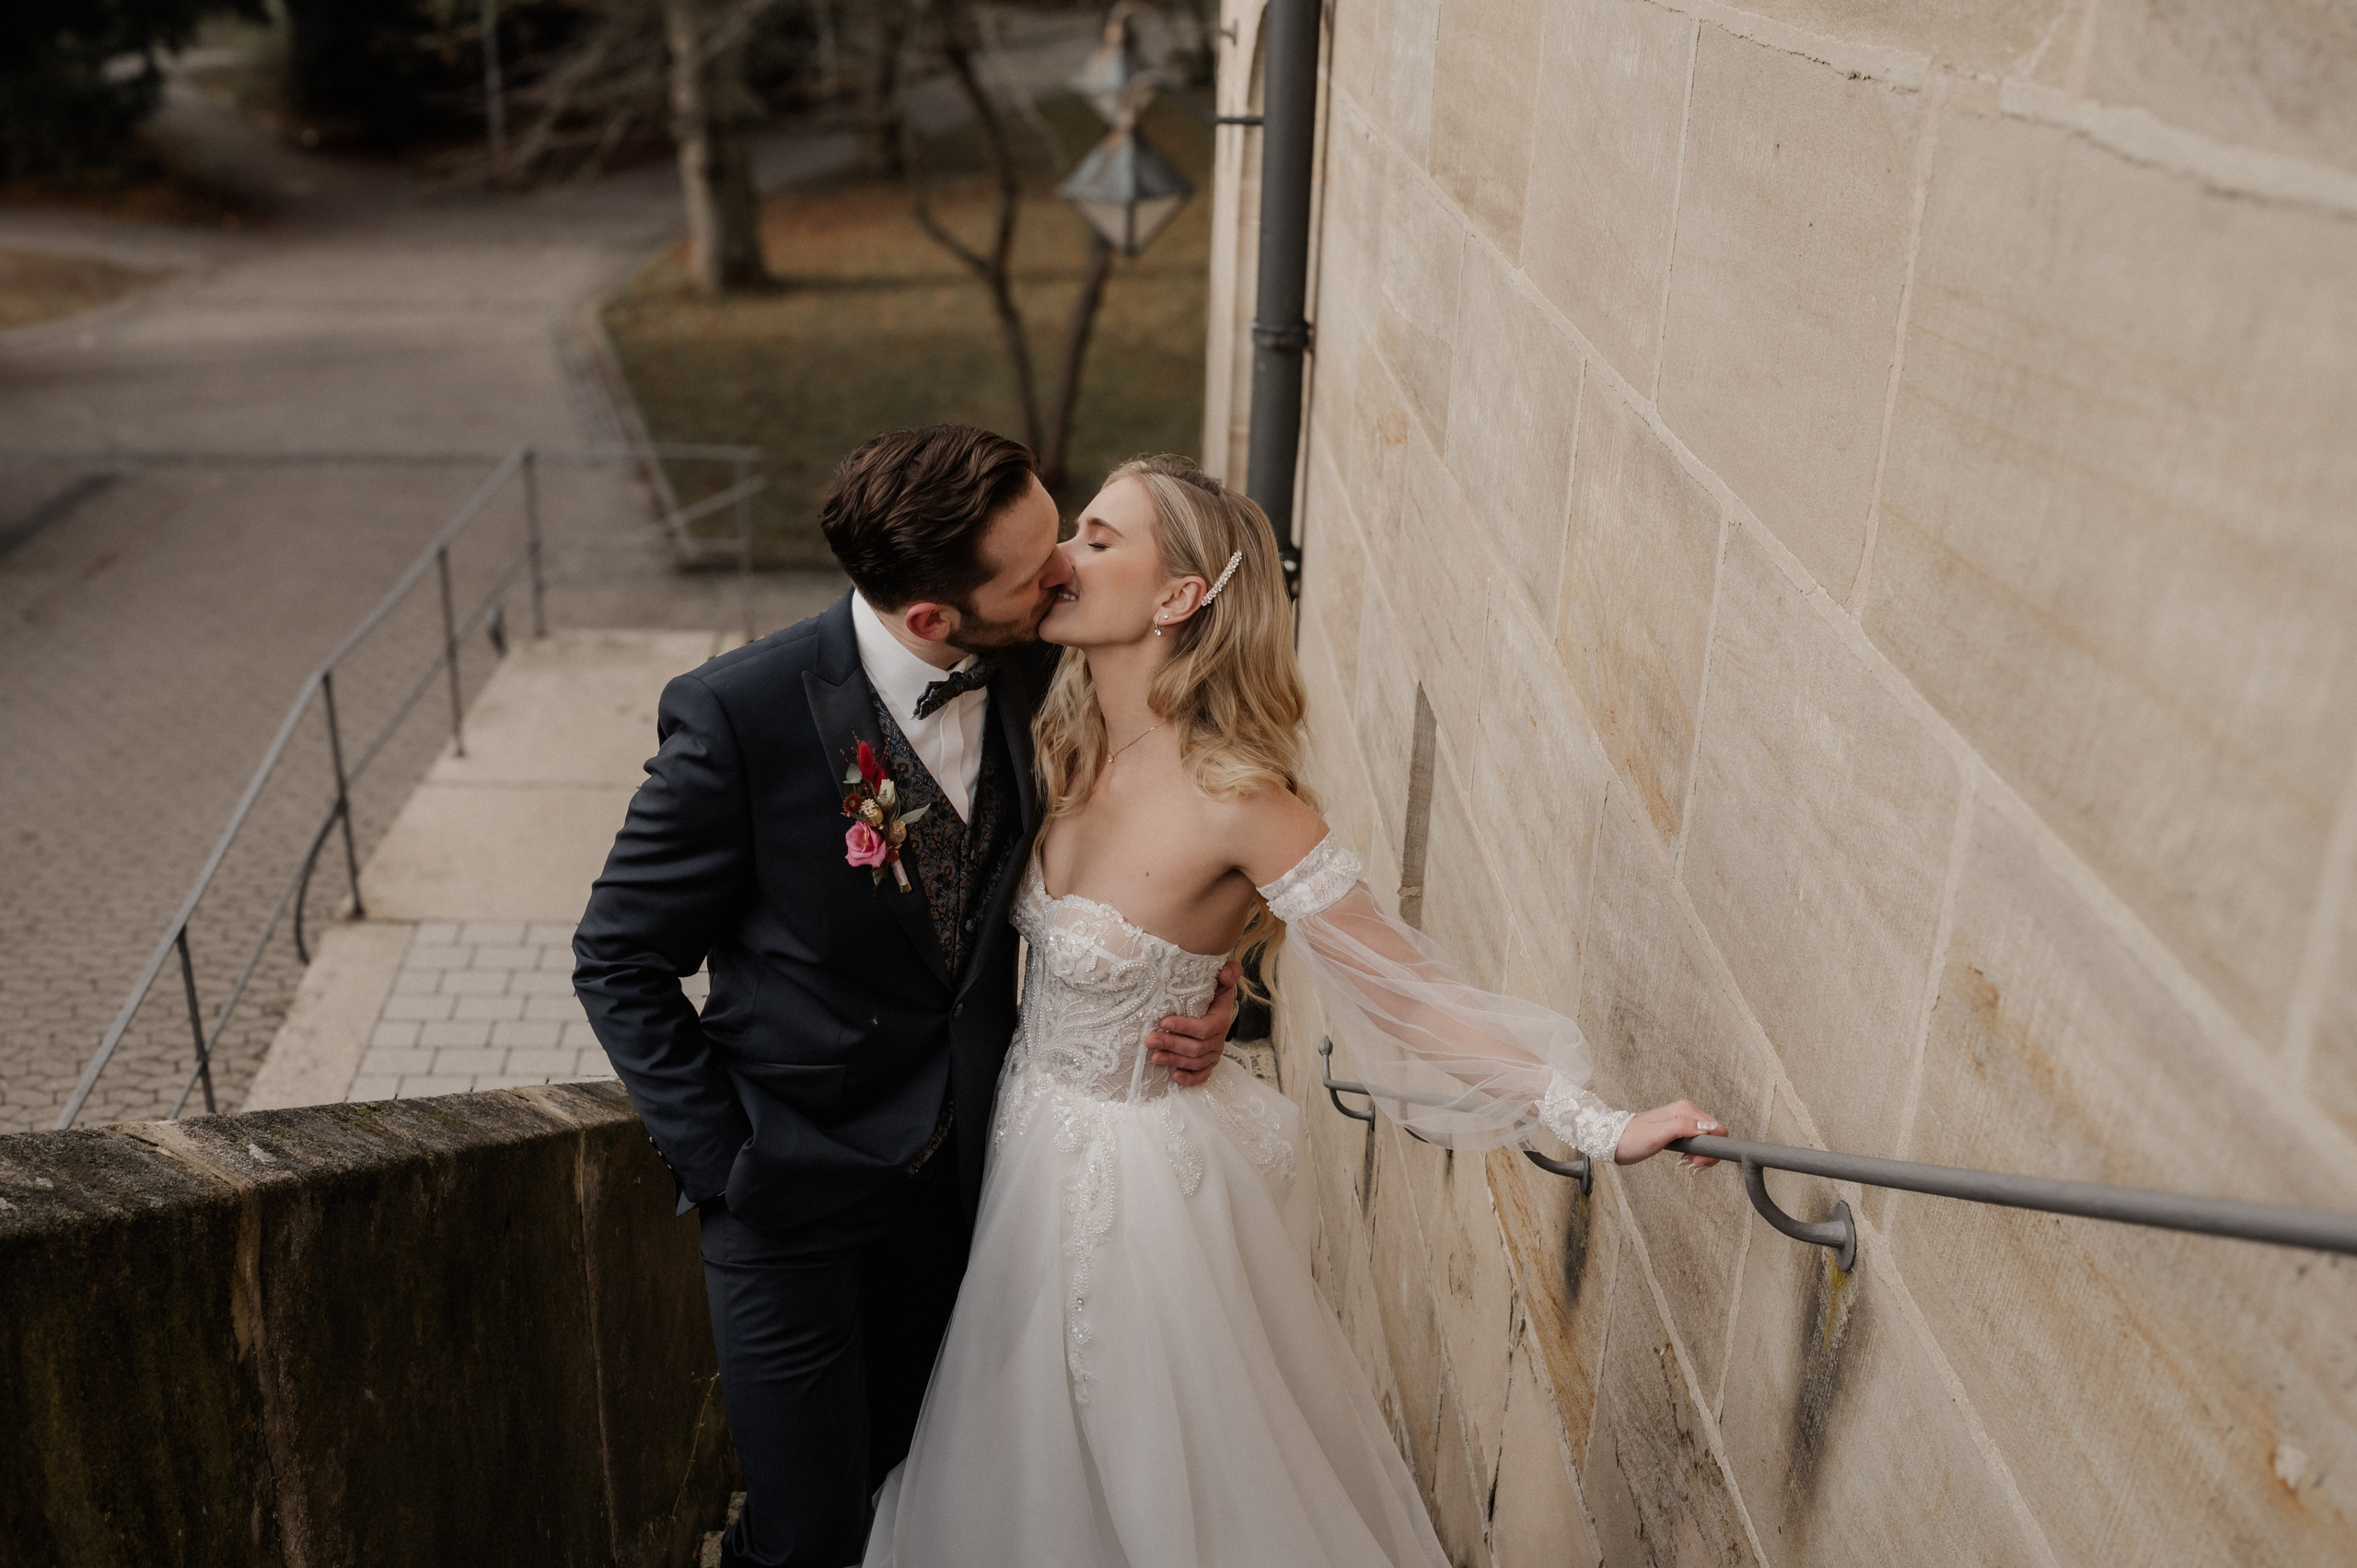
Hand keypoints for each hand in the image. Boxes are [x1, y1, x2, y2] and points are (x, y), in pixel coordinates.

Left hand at [1148, 959, 1240, 1086]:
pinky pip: (1202, 1076)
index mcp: (1220, 1019)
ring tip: (1154, 1057)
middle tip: (1150, 1040)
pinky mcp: (1207, 1063)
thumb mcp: (1222, 978)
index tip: (1163, 1021)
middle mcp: (1218, 1039)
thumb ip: (1228, 972)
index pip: (1204, 1028)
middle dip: (1172, 1044)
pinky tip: (1173, 1076)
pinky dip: (1189, 1079)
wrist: (1215, 1005)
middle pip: (1196, 1048)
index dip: (1184, 1027)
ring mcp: (1213, 1053)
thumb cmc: (1213, 991)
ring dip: (1174, 1060)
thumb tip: (1225, 972)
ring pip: (1195, 1063)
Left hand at [1613, 1100, 1723, 1168]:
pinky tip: (1686, 1160)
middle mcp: (1687, 1112)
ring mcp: (1684, 1122)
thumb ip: (1684, 1127)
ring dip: (1702, 1156)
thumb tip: (1708, 1126)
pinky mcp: (1680, 1131)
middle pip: (1715, 1135)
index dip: (1712, 1148)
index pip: (1717, 1129)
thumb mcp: (1658, 1134)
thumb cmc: (1632, 1138)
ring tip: (1687, 1162)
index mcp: (1685, 1109)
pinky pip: (1699, 1143)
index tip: (1697, 1159)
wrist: (1615, 1142)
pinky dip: (1697, 1155)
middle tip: (1691, 1163)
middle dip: (1707, 1154)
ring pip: (1708, 1141)